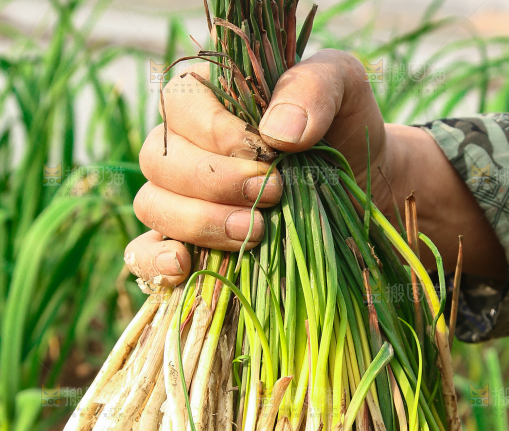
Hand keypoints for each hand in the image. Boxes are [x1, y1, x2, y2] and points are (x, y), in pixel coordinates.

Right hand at [125, 50, 505, 283]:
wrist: (366, 188)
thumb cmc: (347, 131)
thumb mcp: (345, 87)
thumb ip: (314, 87)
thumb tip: (277, 131)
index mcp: (210, 97)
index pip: (180, 105)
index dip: (216, 132)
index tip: (269, 154)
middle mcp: (184, 147)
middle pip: (159, 160)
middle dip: (215, 183)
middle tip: (273, 194)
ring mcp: (180, 199)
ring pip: (151, 205)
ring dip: (199, 222)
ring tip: (256, 233)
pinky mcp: (188, 245)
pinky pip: (142, 253)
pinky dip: (154, 261)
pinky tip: (184, 266)